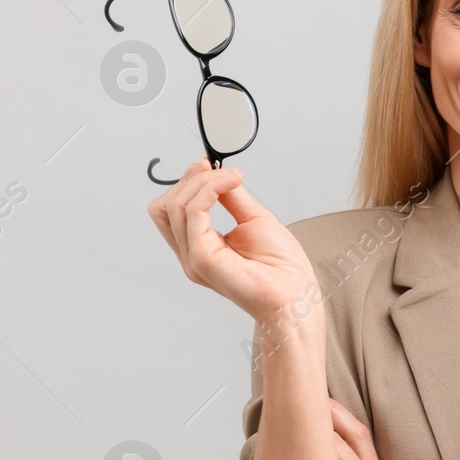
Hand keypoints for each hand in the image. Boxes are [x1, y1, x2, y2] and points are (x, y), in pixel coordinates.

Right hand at [147, 161, 322, 325]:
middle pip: (164, 207)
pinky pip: (192, 211)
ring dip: (203, 181)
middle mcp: (191, 253)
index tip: (208, 165)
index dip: (187, 184)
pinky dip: (209, 189)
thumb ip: (232, 197)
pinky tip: (229, 183)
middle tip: (218, 170)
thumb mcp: (254, 219)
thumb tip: (219, 174)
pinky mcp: (201, 258)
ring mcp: (193, 257)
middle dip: (189, 181)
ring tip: (232, 178)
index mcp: (201, 247)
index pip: (172, 210)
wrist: (295, 294)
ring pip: (175, 205)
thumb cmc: (282, 267)